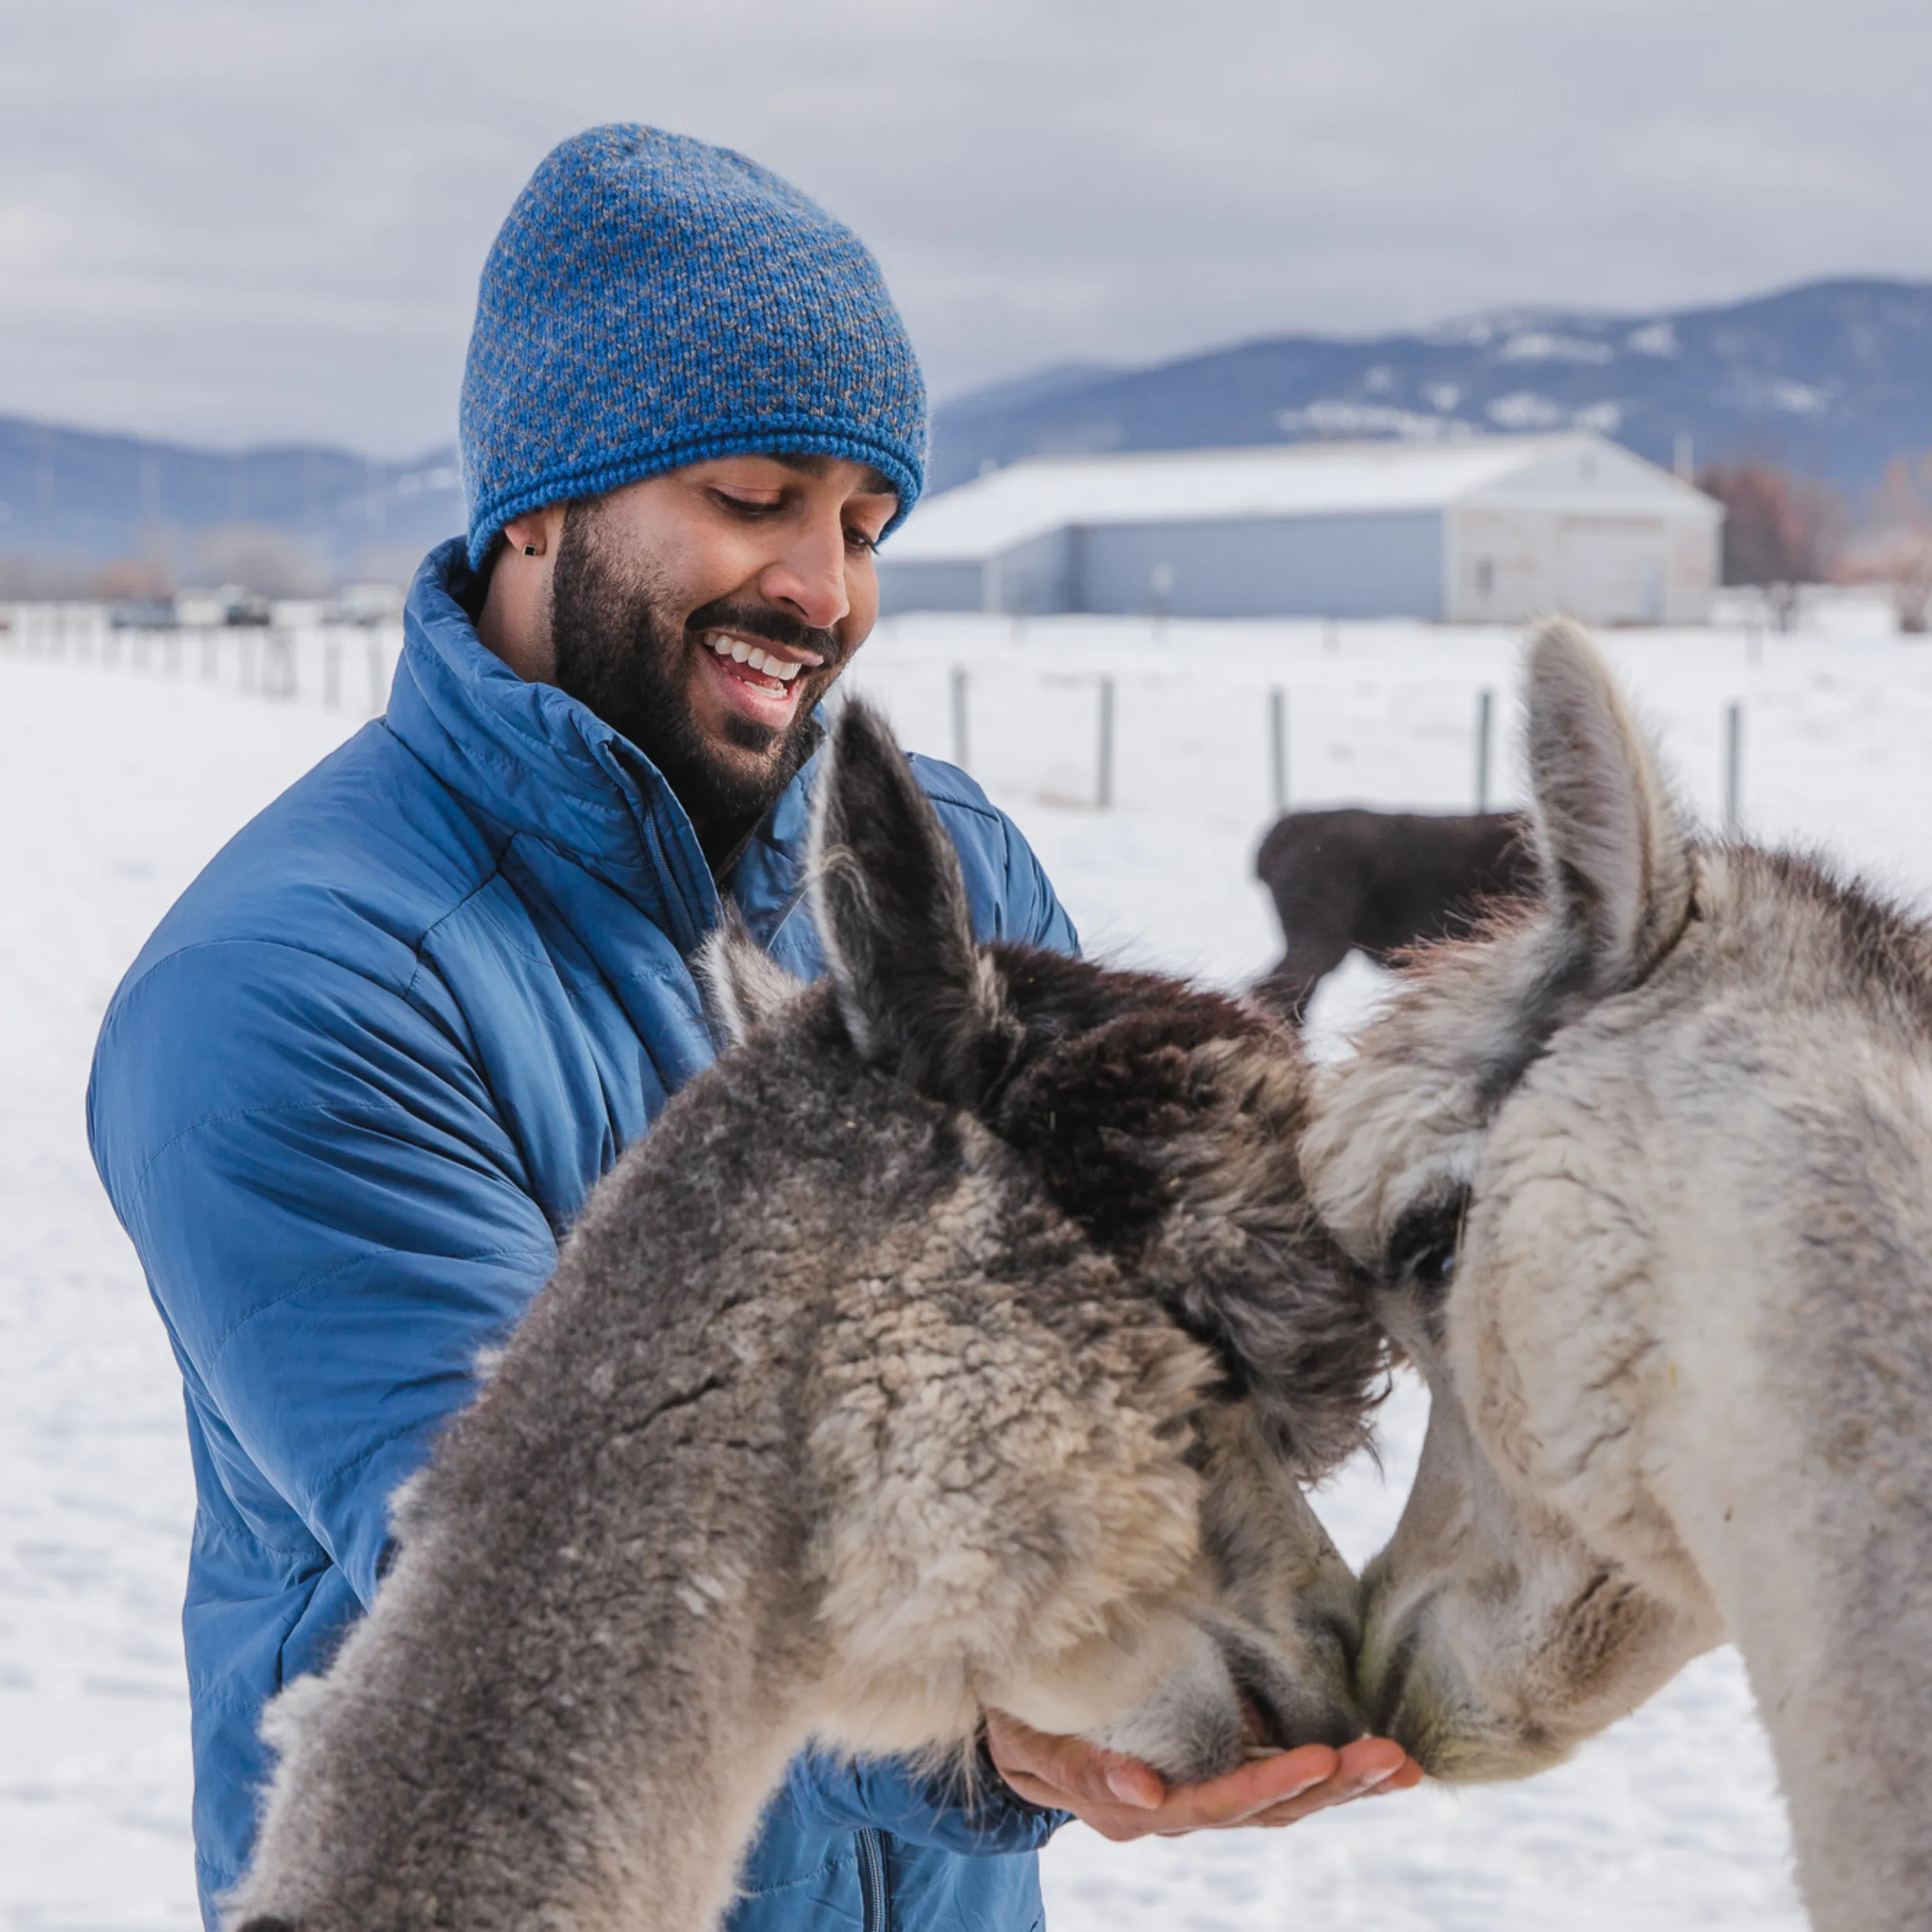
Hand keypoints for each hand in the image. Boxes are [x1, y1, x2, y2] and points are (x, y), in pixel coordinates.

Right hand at [983, 1709, 1422, 1841]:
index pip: (1212, 1803)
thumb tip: (1144, 1793)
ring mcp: (1199, 1793)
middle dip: (1331, 1785)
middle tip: (1387, 1758)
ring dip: (1345, 1783)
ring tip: (1399, 1763)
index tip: (1316, 1758)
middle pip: (1264, 1811)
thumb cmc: (1015, 1719)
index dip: (1265, 1785)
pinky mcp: (1214, 1765)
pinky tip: (1377, 1762)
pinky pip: (1278, 1777)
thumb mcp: (1026, 1743)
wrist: (1013, 1717)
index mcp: (1134, 1808)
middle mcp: (1177, 1810)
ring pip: (1282, 1802)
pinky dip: (1330, 1771)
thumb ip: (1078, 1769)